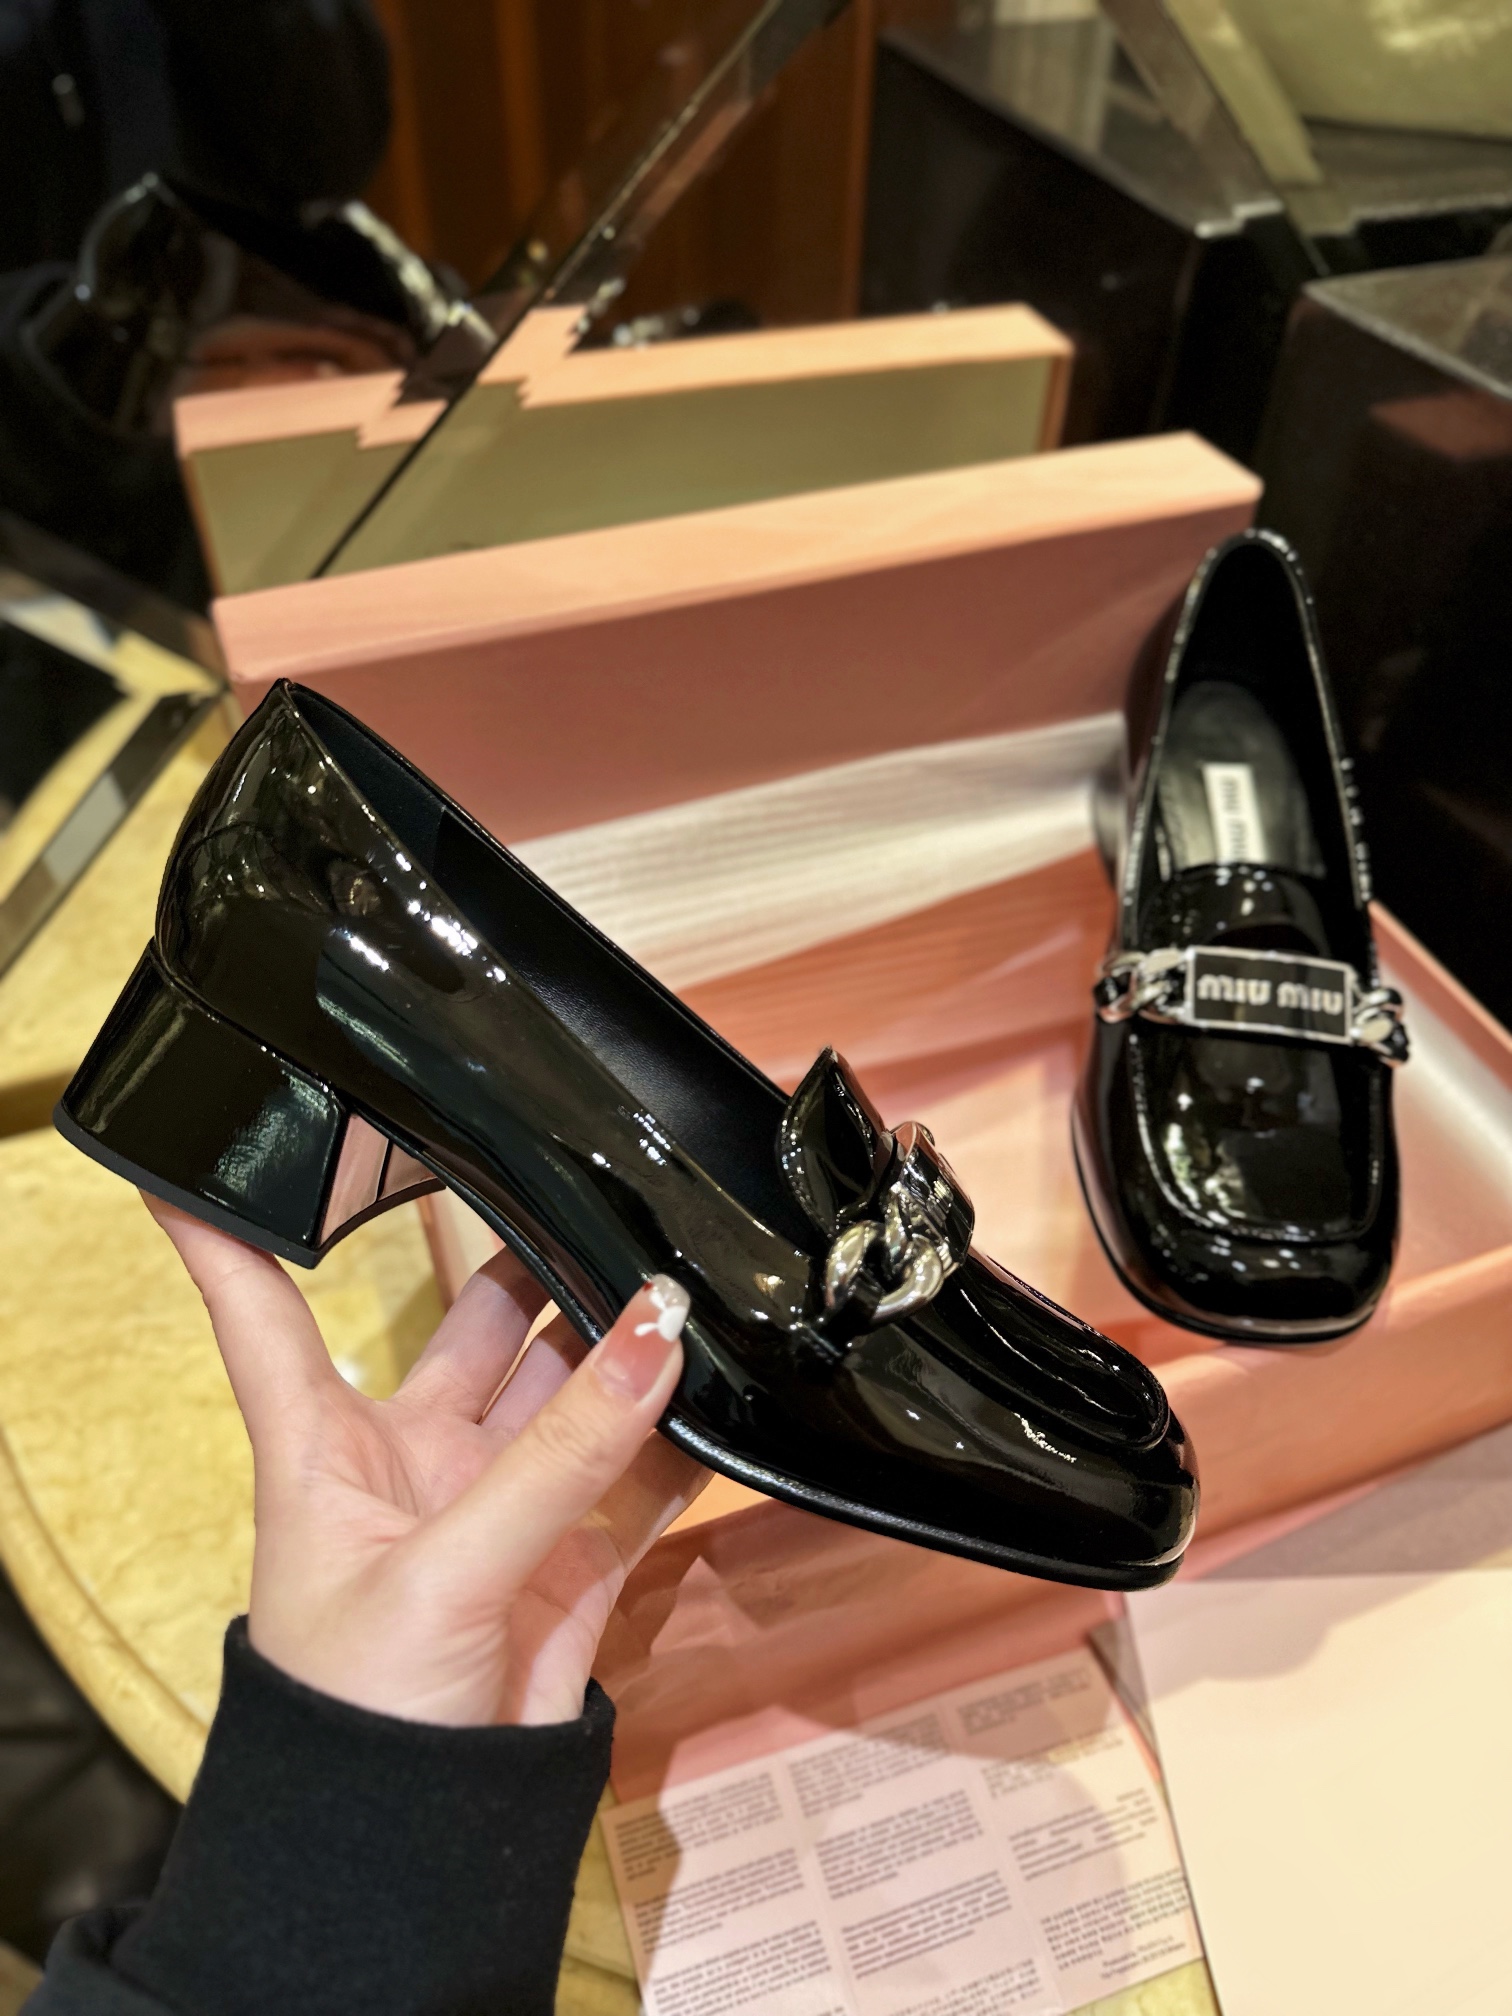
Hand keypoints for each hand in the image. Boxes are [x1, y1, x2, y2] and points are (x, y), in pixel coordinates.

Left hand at [147, 1197, 708, 1727]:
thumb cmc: (356, 1713)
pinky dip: (683, 1432)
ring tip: (686, 1273)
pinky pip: (639, 1470)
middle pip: (477, 1324)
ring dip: (625, 1342)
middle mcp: (415, 1455)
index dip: (241, 1233)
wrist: (418, 1847)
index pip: (266, 1315)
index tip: (228, 1148)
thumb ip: (559, 1455)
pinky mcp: (576, 1553)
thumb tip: (655, 1334)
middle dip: (533, 1258)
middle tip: (603, 1189)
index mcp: (326, 1445)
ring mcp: (503, 1500)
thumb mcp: (444, 1569)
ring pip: (574, 1386)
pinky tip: (724, 1381)